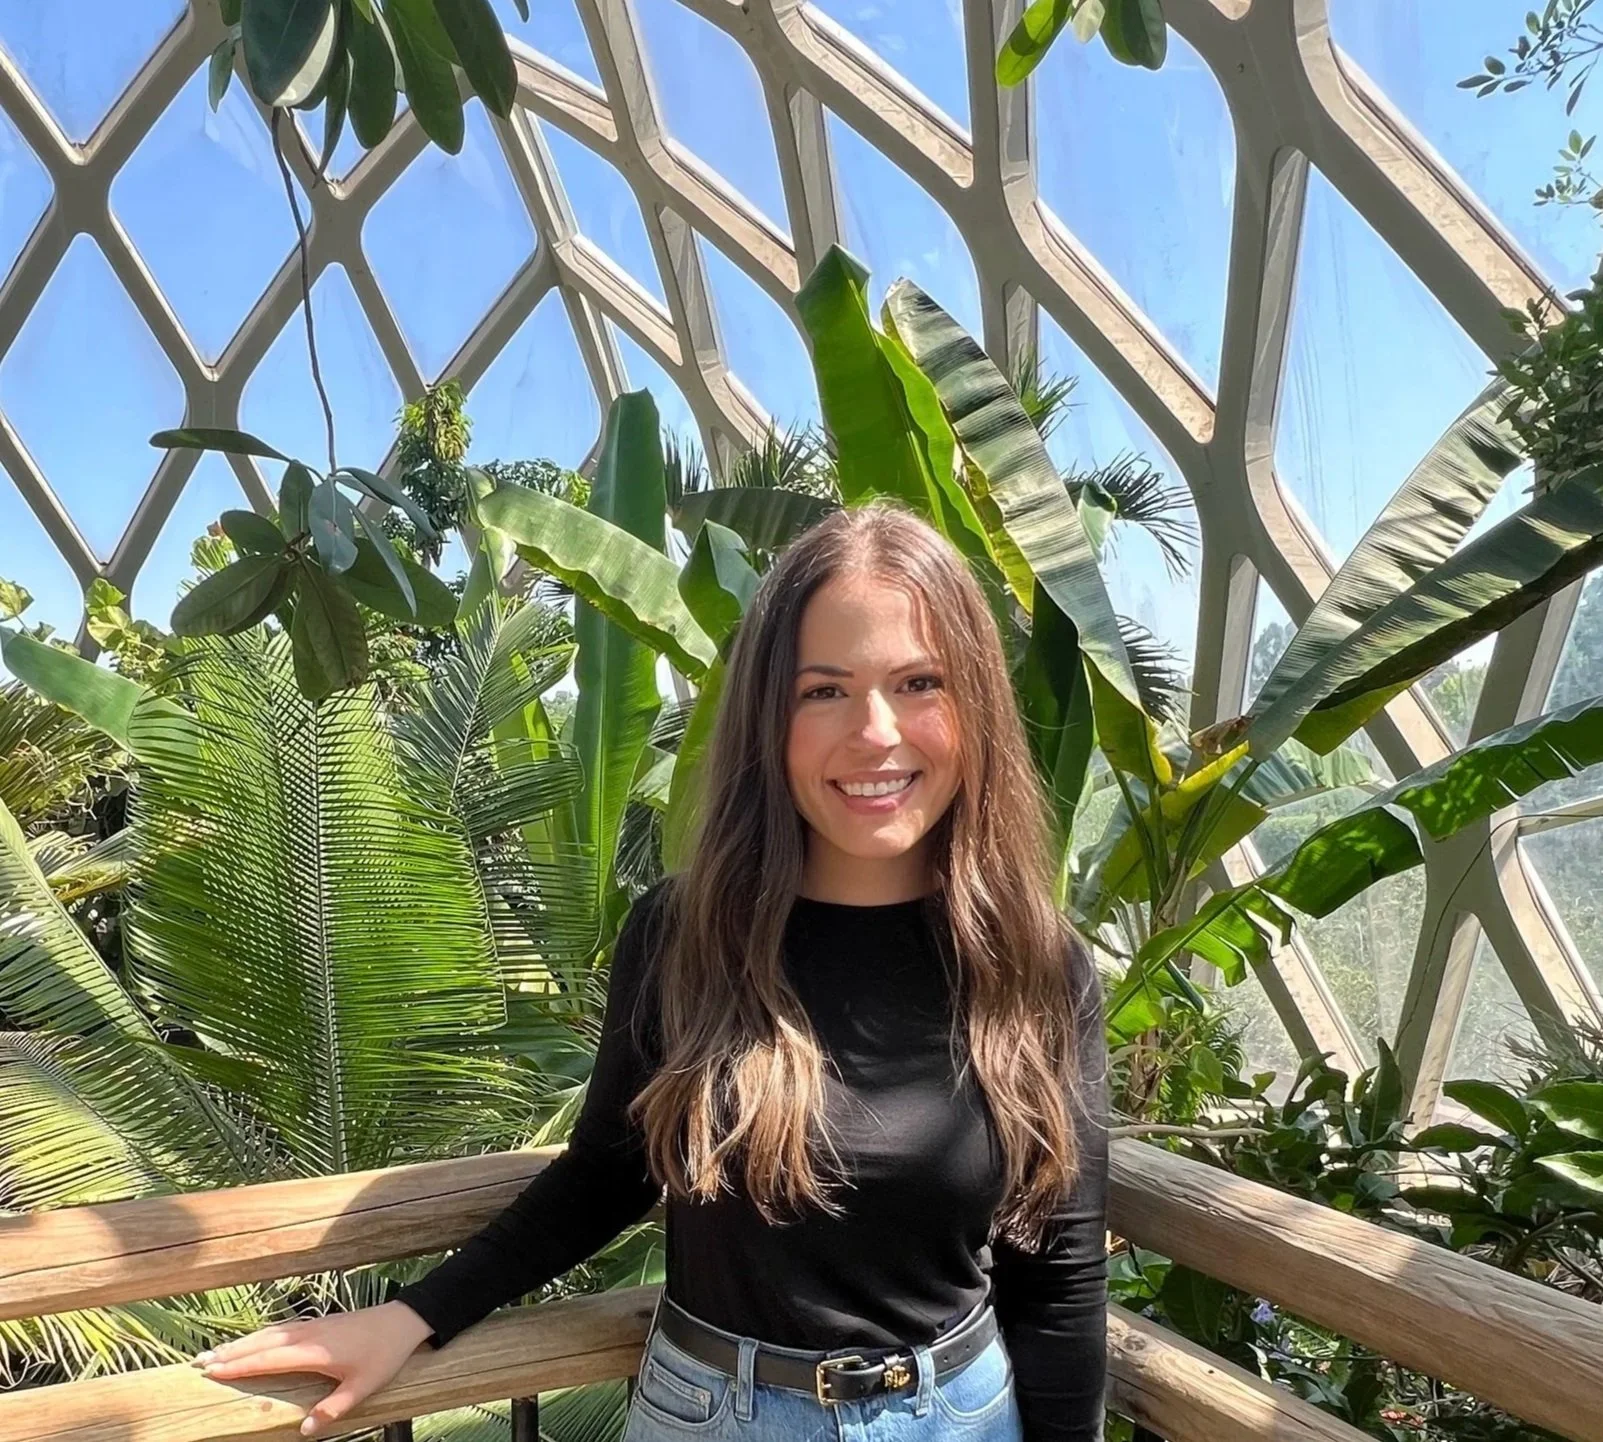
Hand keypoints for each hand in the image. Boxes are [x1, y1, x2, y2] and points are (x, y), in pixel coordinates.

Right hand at [190, 1301, 435, 1436]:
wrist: (403, 1320)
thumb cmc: (383, 1355)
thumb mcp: (362, 1388)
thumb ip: (332, 1409)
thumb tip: (304, 1431)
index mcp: (313, 1351)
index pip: (267, 1358)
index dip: (239, 1365)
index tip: (211, 1371)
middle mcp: (307, 1334)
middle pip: (261, 1343)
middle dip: (229, 1353)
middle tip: (198, 1362)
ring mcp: (312, 1326)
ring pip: (268, 1333)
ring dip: (241, 1342)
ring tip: (215, 1352)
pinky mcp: (318, 1323)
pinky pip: (280, 1328)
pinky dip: (260, 1335)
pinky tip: (252, 1341)